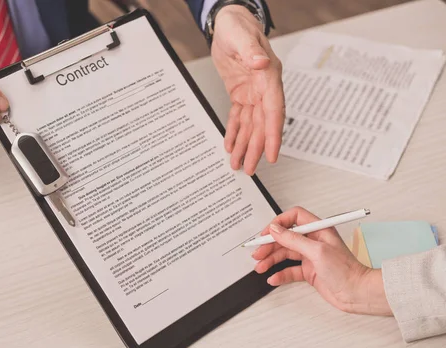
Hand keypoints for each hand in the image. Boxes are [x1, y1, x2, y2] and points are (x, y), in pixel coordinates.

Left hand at [212, 5, 284, 174]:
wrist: (229, 22)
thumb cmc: (238, 26)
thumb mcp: (242, 36)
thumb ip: (251, 51)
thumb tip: (260, 64)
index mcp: (268, 76)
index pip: (274, 110)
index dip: (273, 134)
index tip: (272, 154)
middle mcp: (264, 87)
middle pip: (262, 124)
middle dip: (257, 148)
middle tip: (250, 168)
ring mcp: (253, 92)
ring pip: (251, 125)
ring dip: (245, 145)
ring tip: (238, 165)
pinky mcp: (240, 93)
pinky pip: (239, 117)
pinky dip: (235, 133)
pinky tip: (231, 146)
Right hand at [252, 207, 392, 315]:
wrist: (358, 293)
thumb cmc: (347, 271)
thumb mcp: (317, 251)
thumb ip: (294, 239)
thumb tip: (276, 229)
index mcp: (318, 230)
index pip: (294, 218)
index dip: (278, 223)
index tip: (266, 233)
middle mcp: (313, 241)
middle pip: (285, 237)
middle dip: (269, 245)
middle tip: (257, 252)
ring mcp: (310, 257)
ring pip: (284, 254)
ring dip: (270, 260)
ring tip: (260, 267)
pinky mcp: (309, 272)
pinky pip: (289, 270)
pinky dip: (280, 274)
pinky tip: (273, 278)